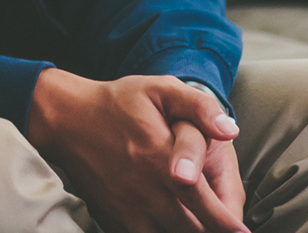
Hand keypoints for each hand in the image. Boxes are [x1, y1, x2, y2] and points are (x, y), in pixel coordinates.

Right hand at [27, 69, 244, 232]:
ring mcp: (128, 207)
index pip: (203, 202)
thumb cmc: (118, 102)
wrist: (66, 118)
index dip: (226, 223)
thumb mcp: (159, 88)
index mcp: (160, 158)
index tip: (241, 232)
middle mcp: (145, 189)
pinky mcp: (115, 216)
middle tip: (227, 230)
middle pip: (191, 229)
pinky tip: (173, 228)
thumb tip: (231, 131)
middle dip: (212, 231)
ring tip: (201, 227)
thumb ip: (199, 106)